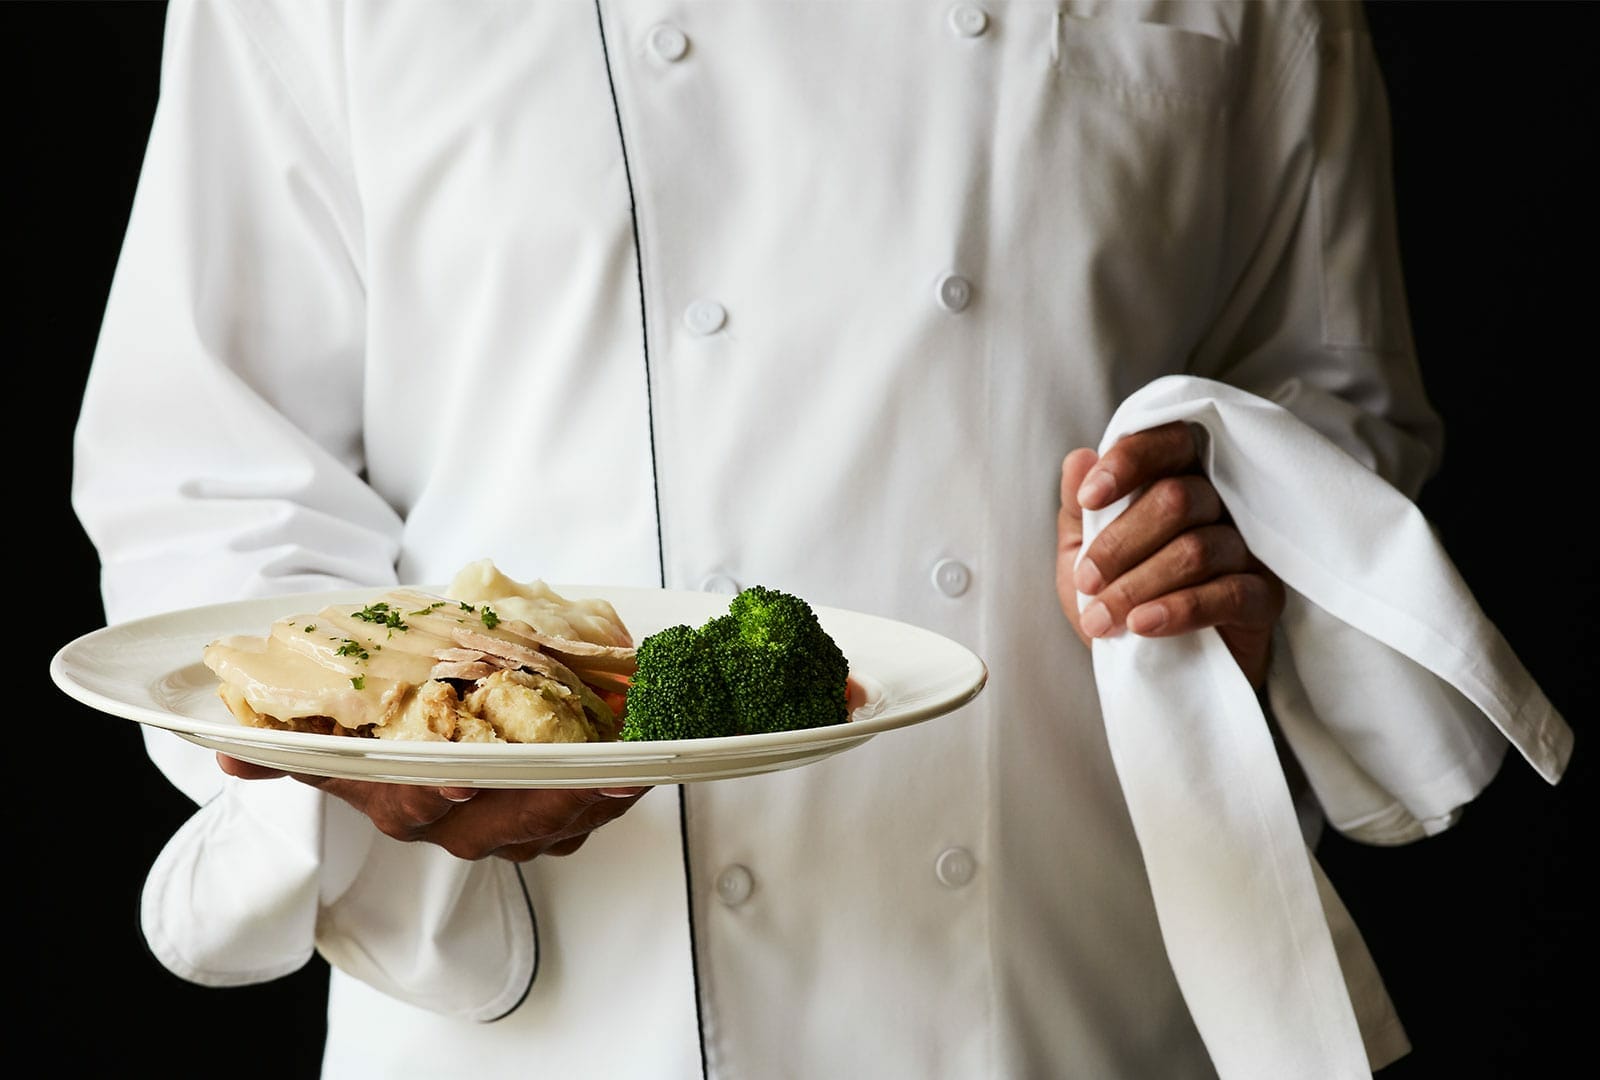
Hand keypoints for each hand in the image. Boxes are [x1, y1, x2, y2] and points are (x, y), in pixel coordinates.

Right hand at [218, 754, 647, 860]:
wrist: (426, 724)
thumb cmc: (385, 717)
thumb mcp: (337, 723)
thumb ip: (289, 739)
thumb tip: (226, 749)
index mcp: (401, 798)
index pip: (416, 804)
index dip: (436, 792)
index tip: (459, 774)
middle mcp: (458, 821)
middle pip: (505, 824)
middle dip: (550, 802)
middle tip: (593, 777)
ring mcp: (511, 822)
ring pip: (556, 823)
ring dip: (598, 799)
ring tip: (634, 769)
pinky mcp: (557, 813)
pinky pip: (590, 813)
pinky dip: (619, 786)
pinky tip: (646, 761)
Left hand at [1055, 421, 1284, 687]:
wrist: (1157, 672)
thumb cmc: (1121, 598)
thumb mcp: (1081, 555)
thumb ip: (1078, 509)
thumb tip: (1078, 459)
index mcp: (1175, 478)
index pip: (1167, 443)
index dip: (1128, 462)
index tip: (1089, 499)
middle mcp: (1219, 504)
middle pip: (1177, 499)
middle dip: (1120, 543)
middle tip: (1087, 583)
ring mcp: (1246, 548)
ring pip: (1196, 549)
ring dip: (1138, 585)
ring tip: (1101, 619)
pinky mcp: (1264, 595)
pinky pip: (1228, 593)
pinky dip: (1180, 609)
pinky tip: (1143, 625)